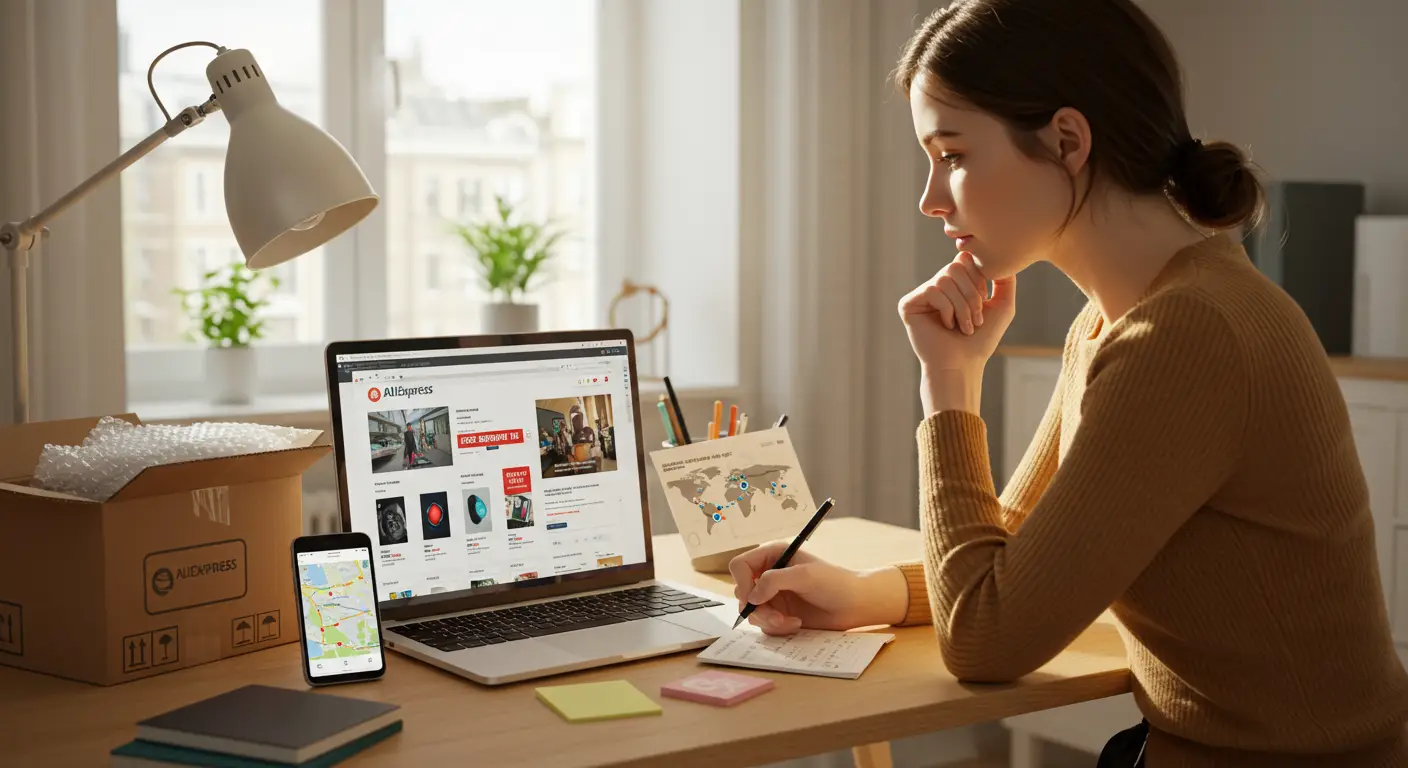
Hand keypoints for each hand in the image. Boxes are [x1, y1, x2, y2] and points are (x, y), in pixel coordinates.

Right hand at [727, 542, 907, 634]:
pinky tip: (796, 624)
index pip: (740, 565)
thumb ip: (774, 581)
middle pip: (742, 592)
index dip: (742, 582)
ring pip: (752, 612)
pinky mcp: (779, 614)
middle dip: (757, 608)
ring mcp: (773, 596)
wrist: (855, 605)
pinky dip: (777, 628)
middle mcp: (769, 575)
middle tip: (775, 617)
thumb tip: (752, 596)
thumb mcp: (805, 575)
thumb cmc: (835, 583)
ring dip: (768, 620)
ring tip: (790, 622)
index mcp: (772, 556)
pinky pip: (764, 625)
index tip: (752, 598)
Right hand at [899, 251, 1016, 374]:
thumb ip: (1006, 280)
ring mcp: (921, 295)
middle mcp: (936, 286)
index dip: (979, 279)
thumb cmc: (981, 341)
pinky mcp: (908, 304)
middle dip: (972, 294)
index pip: (965, 259)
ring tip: (964, 327)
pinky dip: (947, 310)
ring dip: (962, 306)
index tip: (984, 304)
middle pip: (955, 265)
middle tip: (976, 320)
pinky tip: (946, 327)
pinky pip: (932, 290)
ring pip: (945, 279)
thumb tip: (1002, 257)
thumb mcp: (1003, 307)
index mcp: (954, 284)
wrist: (963, 365)